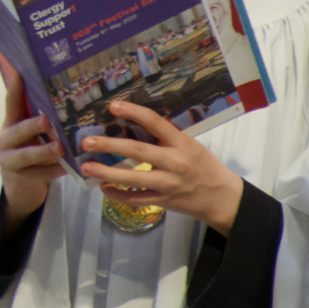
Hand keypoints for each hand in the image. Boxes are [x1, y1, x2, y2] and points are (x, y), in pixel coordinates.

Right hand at [0, 72, 60, 228]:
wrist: (19, 188)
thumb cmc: (31, 154)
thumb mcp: (31, 136)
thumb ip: (40, 122)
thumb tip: (67, 100)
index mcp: (9, 125)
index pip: (11, 105)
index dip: (14, 90)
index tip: (19, 73)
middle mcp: (4, 141)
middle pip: (18, 130)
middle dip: (33, 125)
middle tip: (48, 120)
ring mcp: (9, 161)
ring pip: (26, 155)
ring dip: (44, 151)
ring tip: (60, 148)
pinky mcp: (20, 178)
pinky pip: (40, 174)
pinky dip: (55, 170)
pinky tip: (68, 168)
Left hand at [79, 100, 244, 234]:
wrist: (222, 198)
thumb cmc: (203, 166)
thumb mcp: (190, 145)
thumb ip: (165, 136)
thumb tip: (133, 121)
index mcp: (182, 143)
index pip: (156, 123)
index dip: (134, 113)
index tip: (112, 106)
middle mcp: (174, 163)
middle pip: (138, 151)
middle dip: (110, 146)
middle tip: (86, 141)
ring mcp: (168, 184)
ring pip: (133, 179)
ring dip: (106, 172)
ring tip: (86, 167)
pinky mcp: (164, 202)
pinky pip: (136, 199)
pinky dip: (117, 194)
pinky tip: (102, 187)